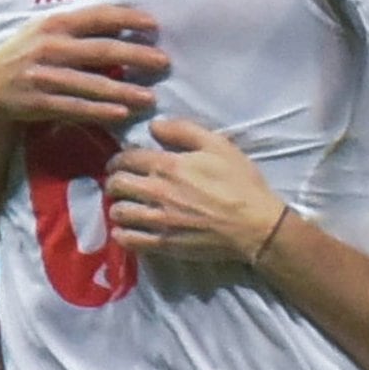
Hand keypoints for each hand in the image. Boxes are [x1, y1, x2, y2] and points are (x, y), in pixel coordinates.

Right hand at [0, 5, 166, 129]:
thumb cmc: (27, 58)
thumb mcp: (47, 35)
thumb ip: (79, 29)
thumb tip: (123, 23)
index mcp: (53, 24)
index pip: (97, 17)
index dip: (127, 19)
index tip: (155, 25)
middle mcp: (48, 47)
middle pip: (101, 50)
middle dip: (136, 56)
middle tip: (164, 62)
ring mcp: (41, 76)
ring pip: (91, 84)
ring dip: (123, 91)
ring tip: (150, 98)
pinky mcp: (36, 102)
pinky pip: (74, 108)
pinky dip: (99, 111)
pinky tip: (121, 114)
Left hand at [102, 116, 282, 263]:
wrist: (255, 225)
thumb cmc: (239, 182)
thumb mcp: (218, 145)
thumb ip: (184, 130)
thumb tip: (154, 126)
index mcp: (167, 165)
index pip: (126, 158)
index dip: (118, 159)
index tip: (120, 163)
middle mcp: (156, 191)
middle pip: (116, 184)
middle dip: (113, 182)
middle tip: (120, 184)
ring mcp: (158, 220)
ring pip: (118, 212)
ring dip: (117, 207)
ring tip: (125, 207)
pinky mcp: (163, 243)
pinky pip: (129, 240)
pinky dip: (121, 234)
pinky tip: (125, 231)